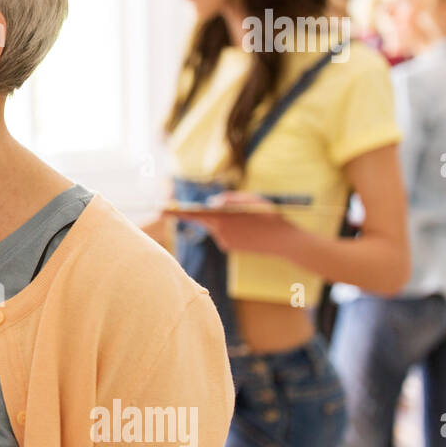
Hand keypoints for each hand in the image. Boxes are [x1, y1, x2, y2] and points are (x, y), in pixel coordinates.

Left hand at [170, 191, 296, 254]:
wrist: (284, 242)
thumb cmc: (269, 216)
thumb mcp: (251, 199)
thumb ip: (229, 199)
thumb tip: (212, 203)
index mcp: (222, 219)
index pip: (193, 214)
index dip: (176, 212)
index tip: (160, 210)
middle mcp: (219, 232)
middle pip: (204, 219)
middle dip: (204, 212)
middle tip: (213, 207)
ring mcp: (224, 242)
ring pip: (216, 225)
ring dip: (225, 219)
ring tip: (248, 219)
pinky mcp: (229, 247)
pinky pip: (224, 233)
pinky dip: (232, 228)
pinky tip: (248, 230)